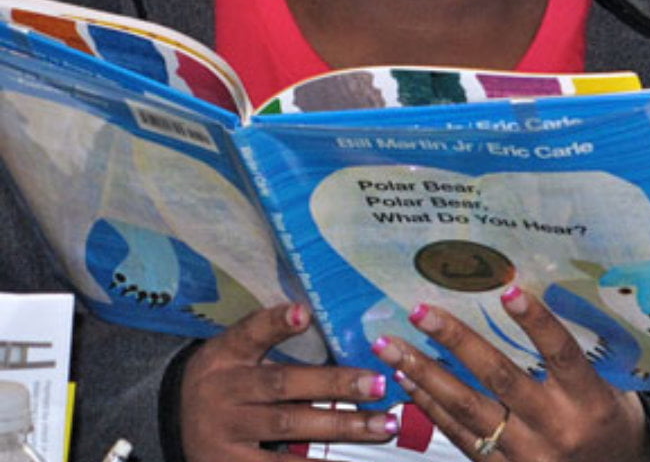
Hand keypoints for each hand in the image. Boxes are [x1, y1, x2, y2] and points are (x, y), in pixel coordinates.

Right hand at [180, 303, 395, 461]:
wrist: (172, 422)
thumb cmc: (224, 379)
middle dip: (334, 383)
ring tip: (382, 426)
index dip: (277, 323)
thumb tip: (308, 311)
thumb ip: (268, 332)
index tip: (304, 313)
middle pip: (282, 385)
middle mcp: (222, 393)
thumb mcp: (234, 351)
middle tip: (380, 384)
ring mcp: (224, 434)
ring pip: (287, 427)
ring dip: (339, 427)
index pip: (250, 333)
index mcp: (225, 357)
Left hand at [374, 288, 649, 461]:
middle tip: (421, 312)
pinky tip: (409, 382)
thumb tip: (519, 306)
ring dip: (426, 375)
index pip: (561, 353)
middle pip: (501, 378)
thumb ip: (570, 359)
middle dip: (457, 342)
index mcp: (590, 400)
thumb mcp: (608, 390)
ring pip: (468, 410)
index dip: (536, 322)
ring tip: (393, 347)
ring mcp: (527, 453)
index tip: (508, 290)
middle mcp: (556, 427)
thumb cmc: (610, 424)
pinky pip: (460, 437)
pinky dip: (431, 407)